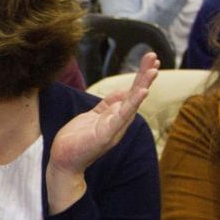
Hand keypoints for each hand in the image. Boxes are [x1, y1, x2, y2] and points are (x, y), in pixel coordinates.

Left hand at [48, 53, 158, 208]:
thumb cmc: (77, 140)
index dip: (141, 76)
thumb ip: (108, 105)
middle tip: (155, 58)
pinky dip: (132, 104)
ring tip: (153, 71)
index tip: (151, 59)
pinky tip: (142, 92)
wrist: (64, 161)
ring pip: (132, 103)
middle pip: (135, 95)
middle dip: (145, 76)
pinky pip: (121, 117)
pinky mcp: (106, 134)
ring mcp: (114, 128)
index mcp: (116, 116)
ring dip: (143, 86)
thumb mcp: (94, 116)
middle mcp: (119, 122)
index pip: (132, 92)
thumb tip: (122, 91)